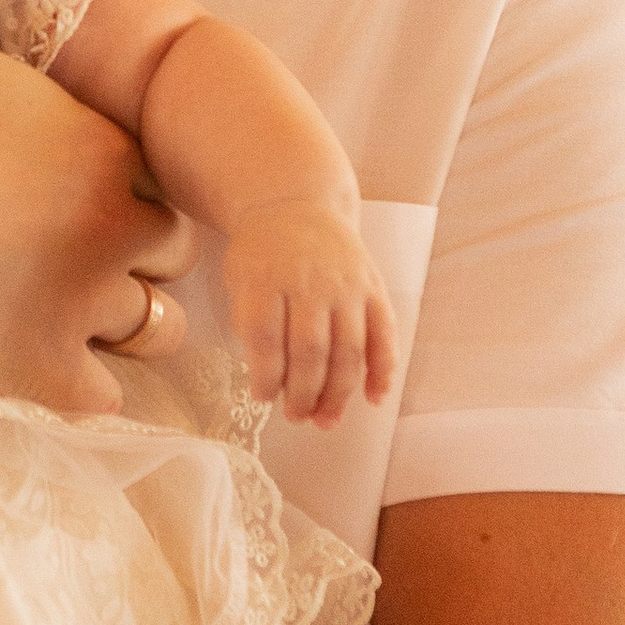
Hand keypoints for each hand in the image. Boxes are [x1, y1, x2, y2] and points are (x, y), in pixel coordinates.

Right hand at [0, 0, 195, 418]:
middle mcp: (117, 231)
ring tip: (62, 303)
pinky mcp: (44, 372)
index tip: (66, 184)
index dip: (126, 181)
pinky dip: (86, 381)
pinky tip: (42, 357)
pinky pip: (108, 394)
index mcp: (108, 151)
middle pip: (172, 252)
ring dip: (124, 318)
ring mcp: (84, 309)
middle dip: (137, 251)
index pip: (162, 175)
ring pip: (157, 328)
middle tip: (70, 246)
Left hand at [222, 200, 397, 428]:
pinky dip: (382, 370)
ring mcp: (346, 284)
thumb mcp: (240, 279)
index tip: (264, 398)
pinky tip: (373, 398)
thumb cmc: (262, 253)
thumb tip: (270, 383)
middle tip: (296, 418)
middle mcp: (310, 280)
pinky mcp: (373, 288)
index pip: (266, 337)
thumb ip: (251, 325)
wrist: (296, 204)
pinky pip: (384, 334)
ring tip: (325, 420)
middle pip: (311, 349)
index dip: (266, 376)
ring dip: (339, 393)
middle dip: (304, 393)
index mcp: (266, 277)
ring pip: (349, 349)